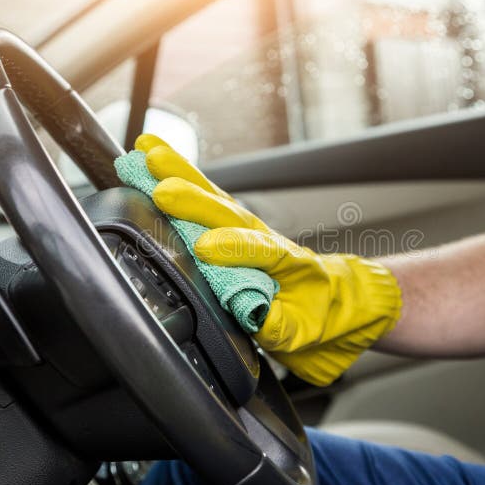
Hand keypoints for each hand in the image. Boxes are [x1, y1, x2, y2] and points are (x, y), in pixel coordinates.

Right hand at [135, 135, 402, 385]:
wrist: (336, 301)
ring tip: (148, 153)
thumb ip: (278, 325)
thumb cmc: (319, 315)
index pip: (260, 251)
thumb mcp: (304, 331)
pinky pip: (204, 197)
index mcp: (287, 264)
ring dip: (181, 174)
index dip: (233, 249)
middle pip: (229, 214)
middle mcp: (264, 237)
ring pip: (213, 197)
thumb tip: (252, 317)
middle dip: (195, 201)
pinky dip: (179, 175)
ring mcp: (246, 228)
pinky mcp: (230, 226)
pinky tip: (153, 156)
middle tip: (163, 189)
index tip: (204, 248)